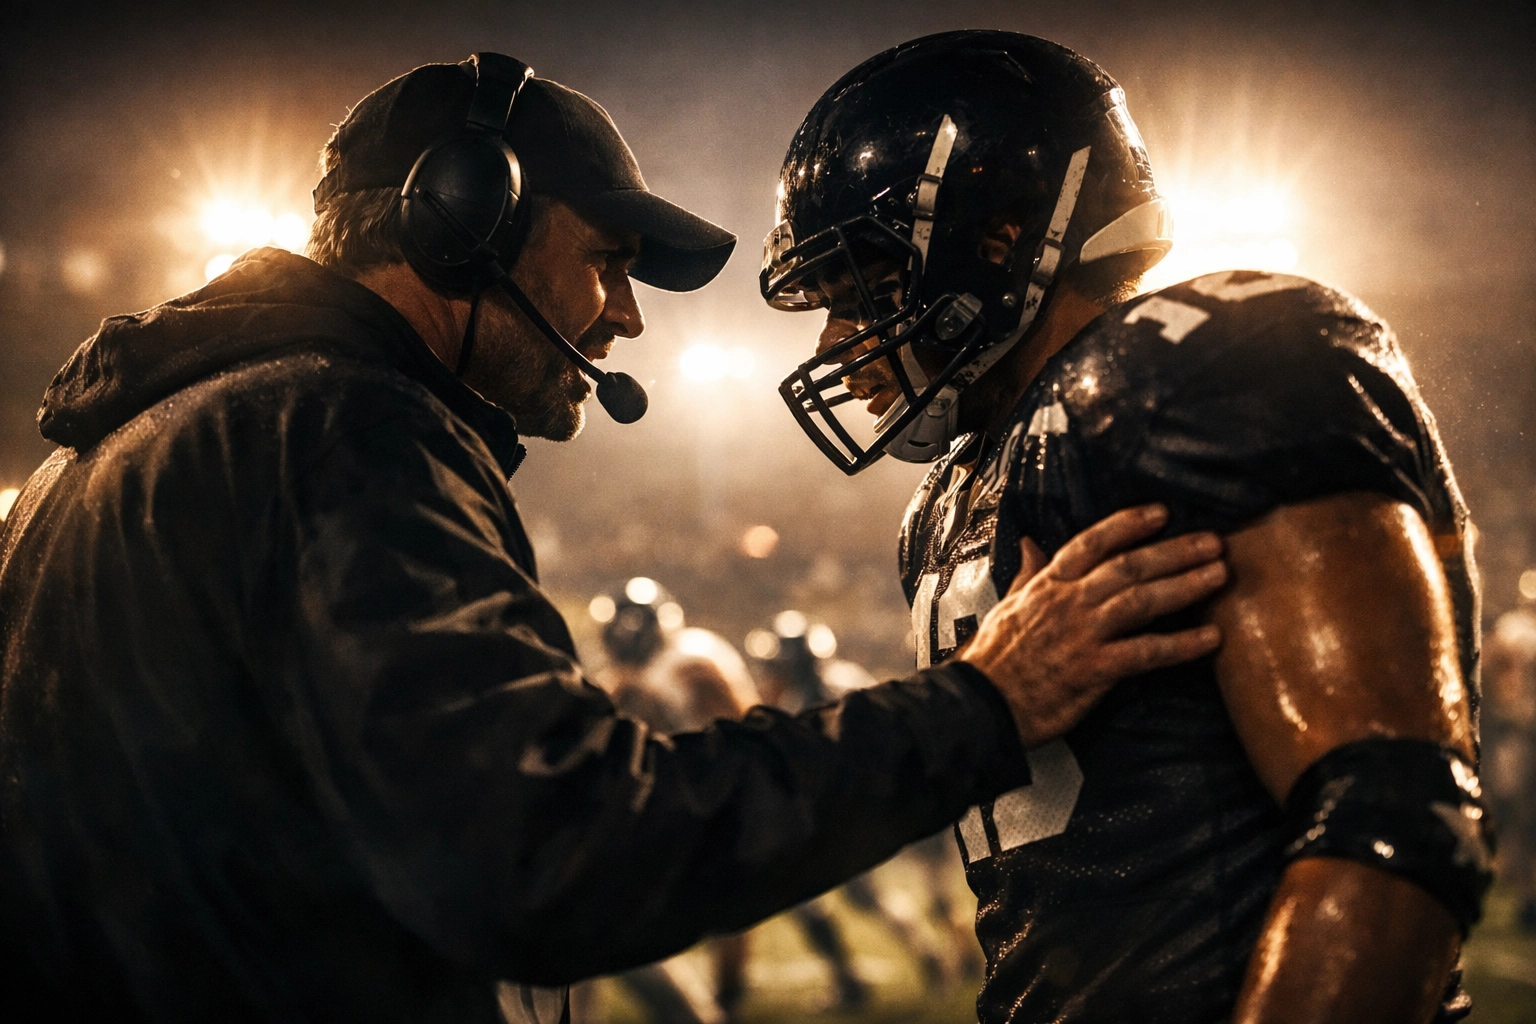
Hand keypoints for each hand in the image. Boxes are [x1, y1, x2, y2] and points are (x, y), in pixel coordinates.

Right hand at [958, 504, 1225, 746]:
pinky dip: (1181, 644)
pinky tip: (1211, 638)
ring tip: (1220, 575)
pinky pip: (1146, 652)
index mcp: (1047, 584)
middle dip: (1174, 551)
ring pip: (1142, 601)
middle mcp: (1069, 602)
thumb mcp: (1007, 605)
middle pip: (1129, 566)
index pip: (1092, 543)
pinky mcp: (1094, 669)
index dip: (1128, 525)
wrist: (982, 703)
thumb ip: (1028, 574)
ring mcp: (1082, 633)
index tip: (1161, 513)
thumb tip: (1030, 544)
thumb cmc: (993, 658)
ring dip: (1185, 586)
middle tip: (1213, 542)